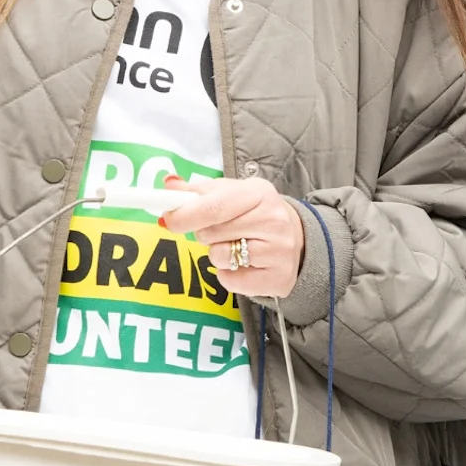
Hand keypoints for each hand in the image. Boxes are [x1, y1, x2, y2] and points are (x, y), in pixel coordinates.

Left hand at [155, 174, 308, 300]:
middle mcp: (273, 219)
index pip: (215, 206)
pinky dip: (228, 275)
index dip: (185, 215)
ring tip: (235, 246)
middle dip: (203, 234)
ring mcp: (278, 251)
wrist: (298, 240)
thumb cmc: (256, 214)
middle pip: (213, 232)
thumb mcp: (232, 193)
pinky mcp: (277, 278)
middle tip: (216, 231)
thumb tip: (168, 184)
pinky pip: (231, 281)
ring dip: (217, 254)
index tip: (167, 220)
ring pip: (220, 257)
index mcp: (258, 193)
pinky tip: (244, 265)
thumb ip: (198, 191)